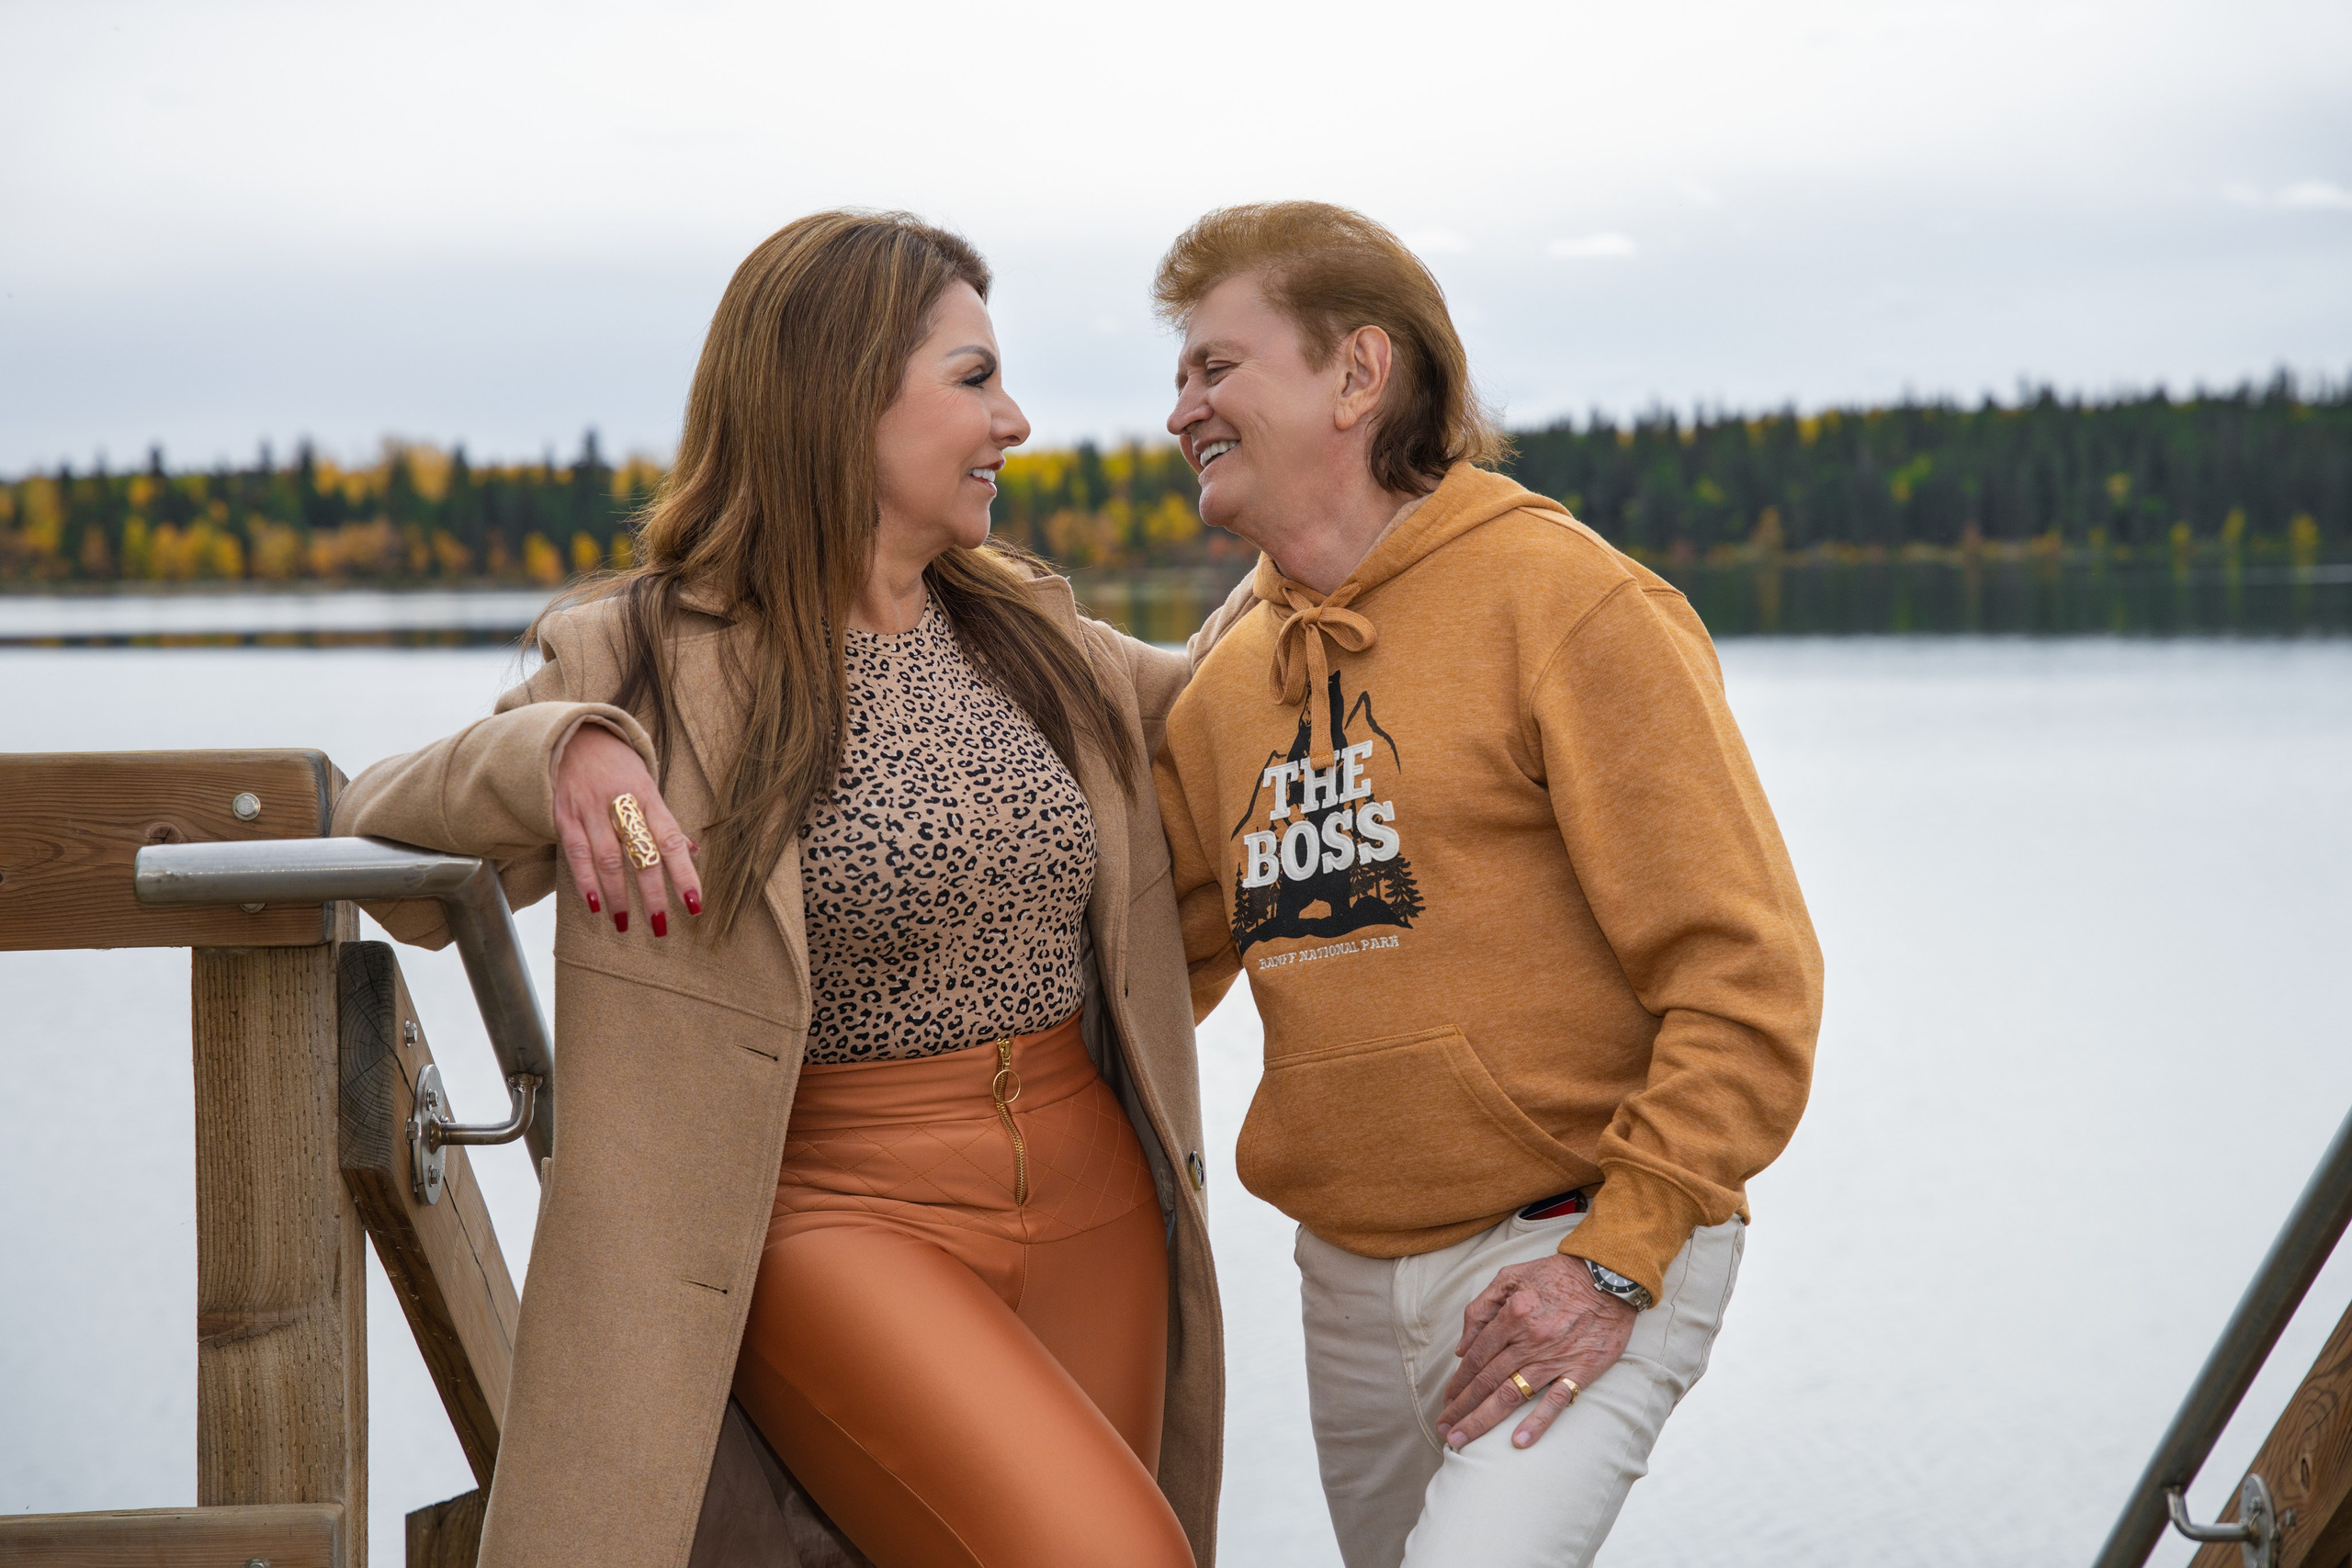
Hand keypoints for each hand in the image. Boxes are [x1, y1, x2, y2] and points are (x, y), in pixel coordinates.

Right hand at [552, 724, 701, 936]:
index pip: (671, 839)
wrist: (572, 736)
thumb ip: (665, 821)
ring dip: (617, 895)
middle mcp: (620, 803)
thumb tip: (693, 852)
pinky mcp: (564, 815)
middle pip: (641, 853)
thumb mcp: (647, 784)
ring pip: (607, 858)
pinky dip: (585, 881)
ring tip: (625, 924)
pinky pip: (576, 853)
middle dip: (652, 893)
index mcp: (648, 795)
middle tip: (661, 925)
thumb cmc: (617, 765)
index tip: (695, 903)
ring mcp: (590, 809)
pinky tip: (594, 905)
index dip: (684, 873)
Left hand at [1435, 1253, 1635, 1451]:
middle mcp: (1529, 1340)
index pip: (1475, 1357)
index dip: (1457, 1382)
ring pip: (1510, 1395)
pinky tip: (1519, 1441)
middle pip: (1486, 1381)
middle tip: (1444, 1430)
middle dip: (1461, 1409)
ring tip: (1461, 1439)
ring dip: (1483, 1420)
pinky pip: (1555, 1401)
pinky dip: (1537, 1422)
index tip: (1446, 1400)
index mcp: (1511, 1315)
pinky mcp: (1580, 1371)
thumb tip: (1461, 1348)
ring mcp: (1554, 1358)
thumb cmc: (1557, 1275)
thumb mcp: (1511, 1276)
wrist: (1609, 1277)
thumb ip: (1481, 1308)